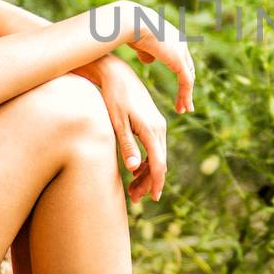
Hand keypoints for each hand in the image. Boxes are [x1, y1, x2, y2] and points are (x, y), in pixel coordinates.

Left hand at [83, 55, 170, 202]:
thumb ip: (127, 145)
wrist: (118, 75)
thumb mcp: (117, 122)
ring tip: (132, 189)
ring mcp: (158, 124)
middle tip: (135, 198)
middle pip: (159, 162)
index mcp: (152, 130)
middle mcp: (159, 128)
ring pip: (157, 156)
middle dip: (148, 182)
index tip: (153, 198)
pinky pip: (154, 147)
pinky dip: (146, 161)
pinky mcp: (152, 122)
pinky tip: (135, 170)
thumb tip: (133, 169)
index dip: (156, 183)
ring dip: (146, 173)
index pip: (158, 163)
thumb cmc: (113, 98)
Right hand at [120, 1, 195, 113]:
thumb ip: (146, 53)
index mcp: (173, 38)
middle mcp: (181, 44)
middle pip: (187, 70)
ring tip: (184, 109)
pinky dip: (185, 96)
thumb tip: (149, 61)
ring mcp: (181, 52)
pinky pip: (186, 82)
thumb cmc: (130, 30)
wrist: (132, 22)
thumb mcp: (139, 43)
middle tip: (184, 103)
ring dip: (186, 95)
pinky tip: (183, 107)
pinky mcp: (179, 61)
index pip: (181, 60)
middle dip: (186, 87)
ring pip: (188, 78)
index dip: (180, 74)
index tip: (178, 88)